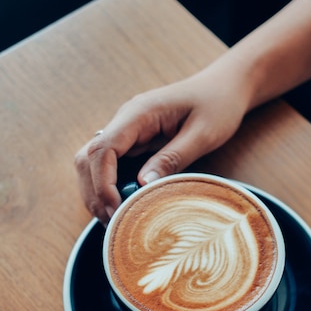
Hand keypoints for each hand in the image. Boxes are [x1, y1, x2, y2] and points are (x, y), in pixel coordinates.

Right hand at [74, 57, 251, 223]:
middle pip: (88, 158)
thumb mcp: (203, 134)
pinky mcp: (132, 143)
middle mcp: (124, 121)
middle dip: (94, 193)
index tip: (116, 209)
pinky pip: (109, 167)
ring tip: (115, 221)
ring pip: (92, 164)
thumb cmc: (217, 106)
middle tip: (112, 223)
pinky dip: (110, 189)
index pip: (102, 149)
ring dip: (98, 193)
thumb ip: (172, 158)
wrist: (223, 87)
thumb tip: (142, 184)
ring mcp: (126, 132)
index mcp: (139, 113)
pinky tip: (123, 208)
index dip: (102, 183)